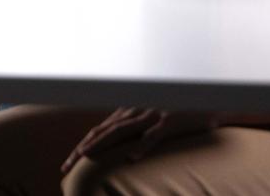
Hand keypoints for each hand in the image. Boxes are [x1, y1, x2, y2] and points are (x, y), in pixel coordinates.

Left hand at [61, 108, 215, 173]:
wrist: (204, 102)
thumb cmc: (177, 114)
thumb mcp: (151, 121)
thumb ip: (134, 131)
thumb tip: (122, 151)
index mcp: (128, 113)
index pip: (99, 130)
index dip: (81, 146)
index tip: (68, 163)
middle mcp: (135, 113)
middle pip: (103, 131)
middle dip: (82, 149)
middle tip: (65, 167)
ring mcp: (151, 115)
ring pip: (122, 131)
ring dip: (102, 144)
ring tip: (86, 157)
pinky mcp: (169, 121)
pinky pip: (154, 135)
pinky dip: (142, 146)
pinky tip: (132, 158)